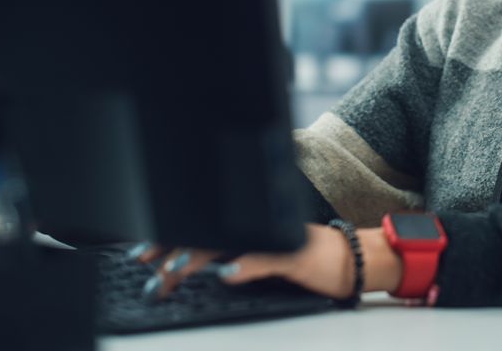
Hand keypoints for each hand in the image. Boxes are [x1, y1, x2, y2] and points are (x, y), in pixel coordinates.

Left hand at [132, 223, 402, 299]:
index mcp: (253, 226)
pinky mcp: (297, 254)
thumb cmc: (313, 262)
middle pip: (210, 233)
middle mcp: (262, 226)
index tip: (145, 252)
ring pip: (231, 243)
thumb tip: (205, 270)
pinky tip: (226, 275)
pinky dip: (244, 266)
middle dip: (173, 248)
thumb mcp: (270, 257)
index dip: (173, 237)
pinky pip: (267, 258)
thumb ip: (240, 259)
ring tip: (175, 270)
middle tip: (146, 262)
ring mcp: (278, 238)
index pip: (207, 228)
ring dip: (199, 257)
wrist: (356, 260)